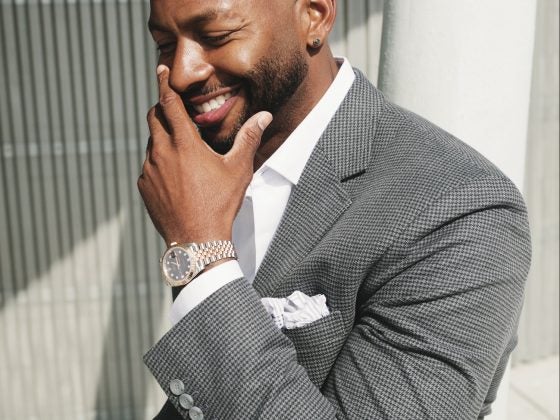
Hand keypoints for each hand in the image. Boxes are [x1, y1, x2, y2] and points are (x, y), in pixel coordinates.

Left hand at [138, 65, 272, 244]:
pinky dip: (159, 162)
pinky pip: (148, 165)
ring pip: (151, 143)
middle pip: (153, 117)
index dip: (164, 84)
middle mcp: (162, 152)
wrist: (197, 240)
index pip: (169, 103)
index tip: (160, 71)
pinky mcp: (144, 186)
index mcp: (184, 143)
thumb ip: (248, 138)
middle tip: (175, 111)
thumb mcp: (238, 169)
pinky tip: (176, 176)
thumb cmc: (220, 204)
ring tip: (182, 152)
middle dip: (162, 108)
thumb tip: (264, 116)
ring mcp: (149, 170)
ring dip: (163, 138)